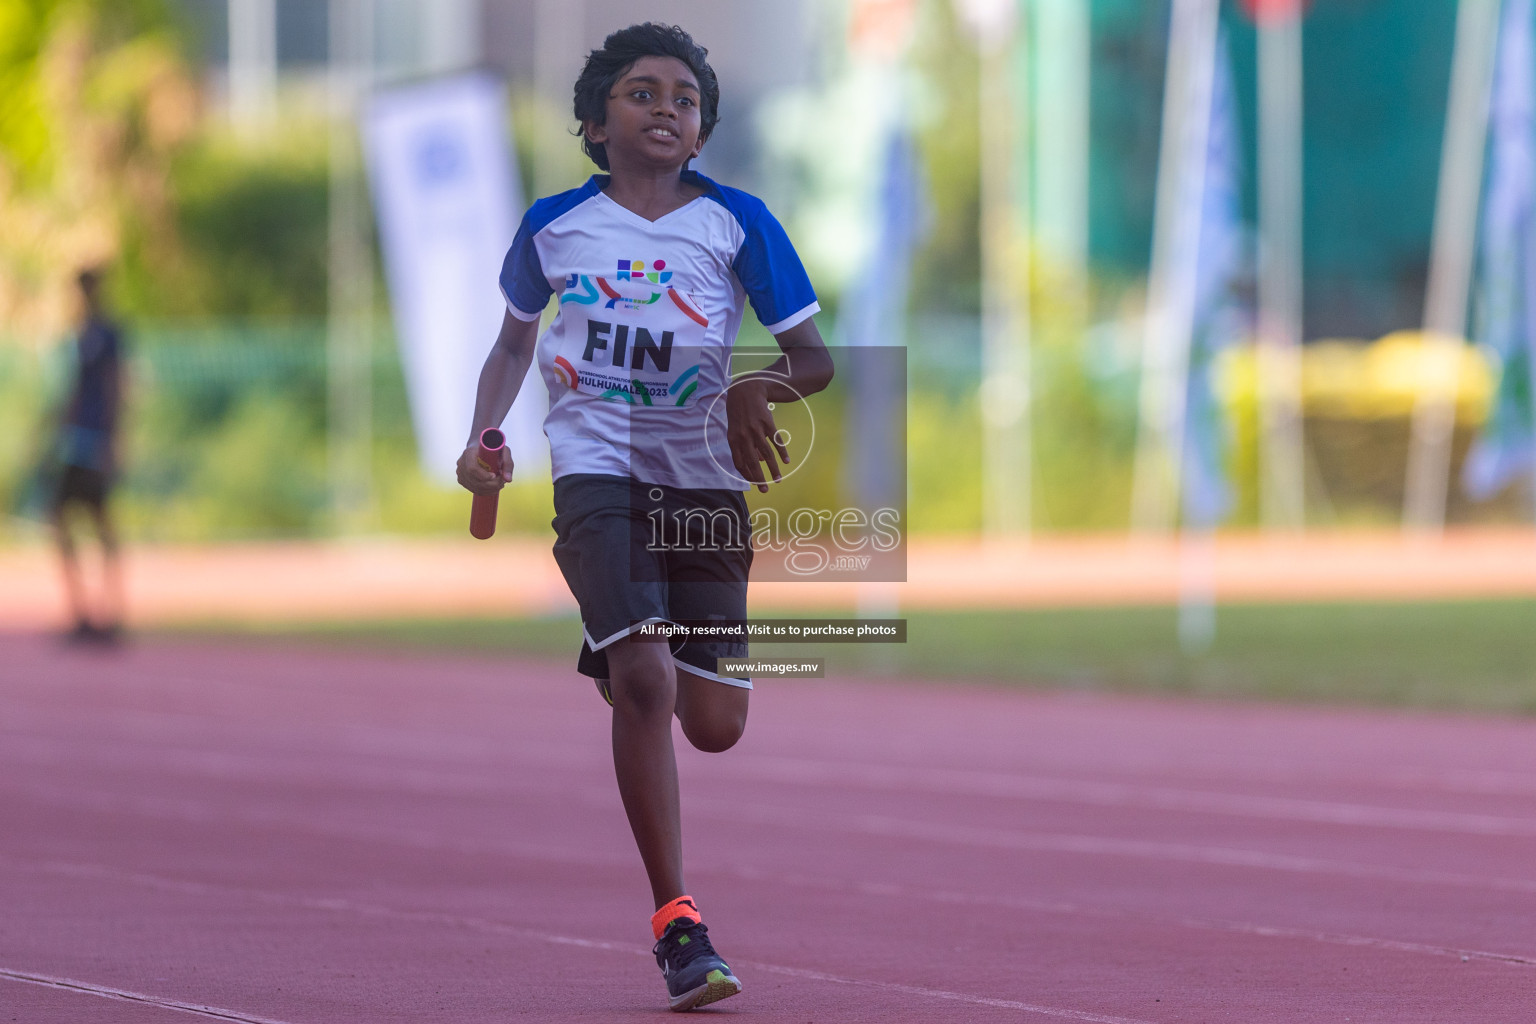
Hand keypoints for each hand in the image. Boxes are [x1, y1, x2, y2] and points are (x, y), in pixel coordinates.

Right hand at [456, 441, 513, 494]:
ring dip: (489, 490)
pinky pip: (472, 489)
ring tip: (499, 485)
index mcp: (469, 453)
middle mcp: (462, 462)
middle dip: (490, 485)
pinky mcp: (462, 479)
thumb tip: (508, 480)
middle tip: (502, 483)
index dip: (483, 476)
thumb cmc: (493, 448)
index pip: (472, 468)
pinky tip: (492, 489)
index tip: (495, 476)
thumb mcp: (503, 451)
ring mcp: (460, 472)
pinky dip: (484, 492)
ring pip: (473, 487)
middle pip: (473, 480)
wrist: (481, 448)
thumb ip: (508, 463)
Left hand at [725, 376, 788, 492]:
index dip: (746, 475)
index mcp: (733, 439)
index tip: (753, 483)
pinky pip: (776, 441)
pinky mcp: (767, 423)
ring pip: (766, 454)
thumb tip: (759, 461)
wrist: (746, 390)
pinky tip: (786, 461)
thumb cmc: (739, 412)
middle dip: (759, 479)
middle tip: (765, 490)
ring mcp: (756, 430)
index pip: (738, 463)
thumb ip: (745, 445)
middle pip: (752, 462)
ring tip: (778, 479)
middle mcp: (744, 436)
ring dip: (773, 469)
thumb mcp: (736, 428)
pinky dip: (782, 452)